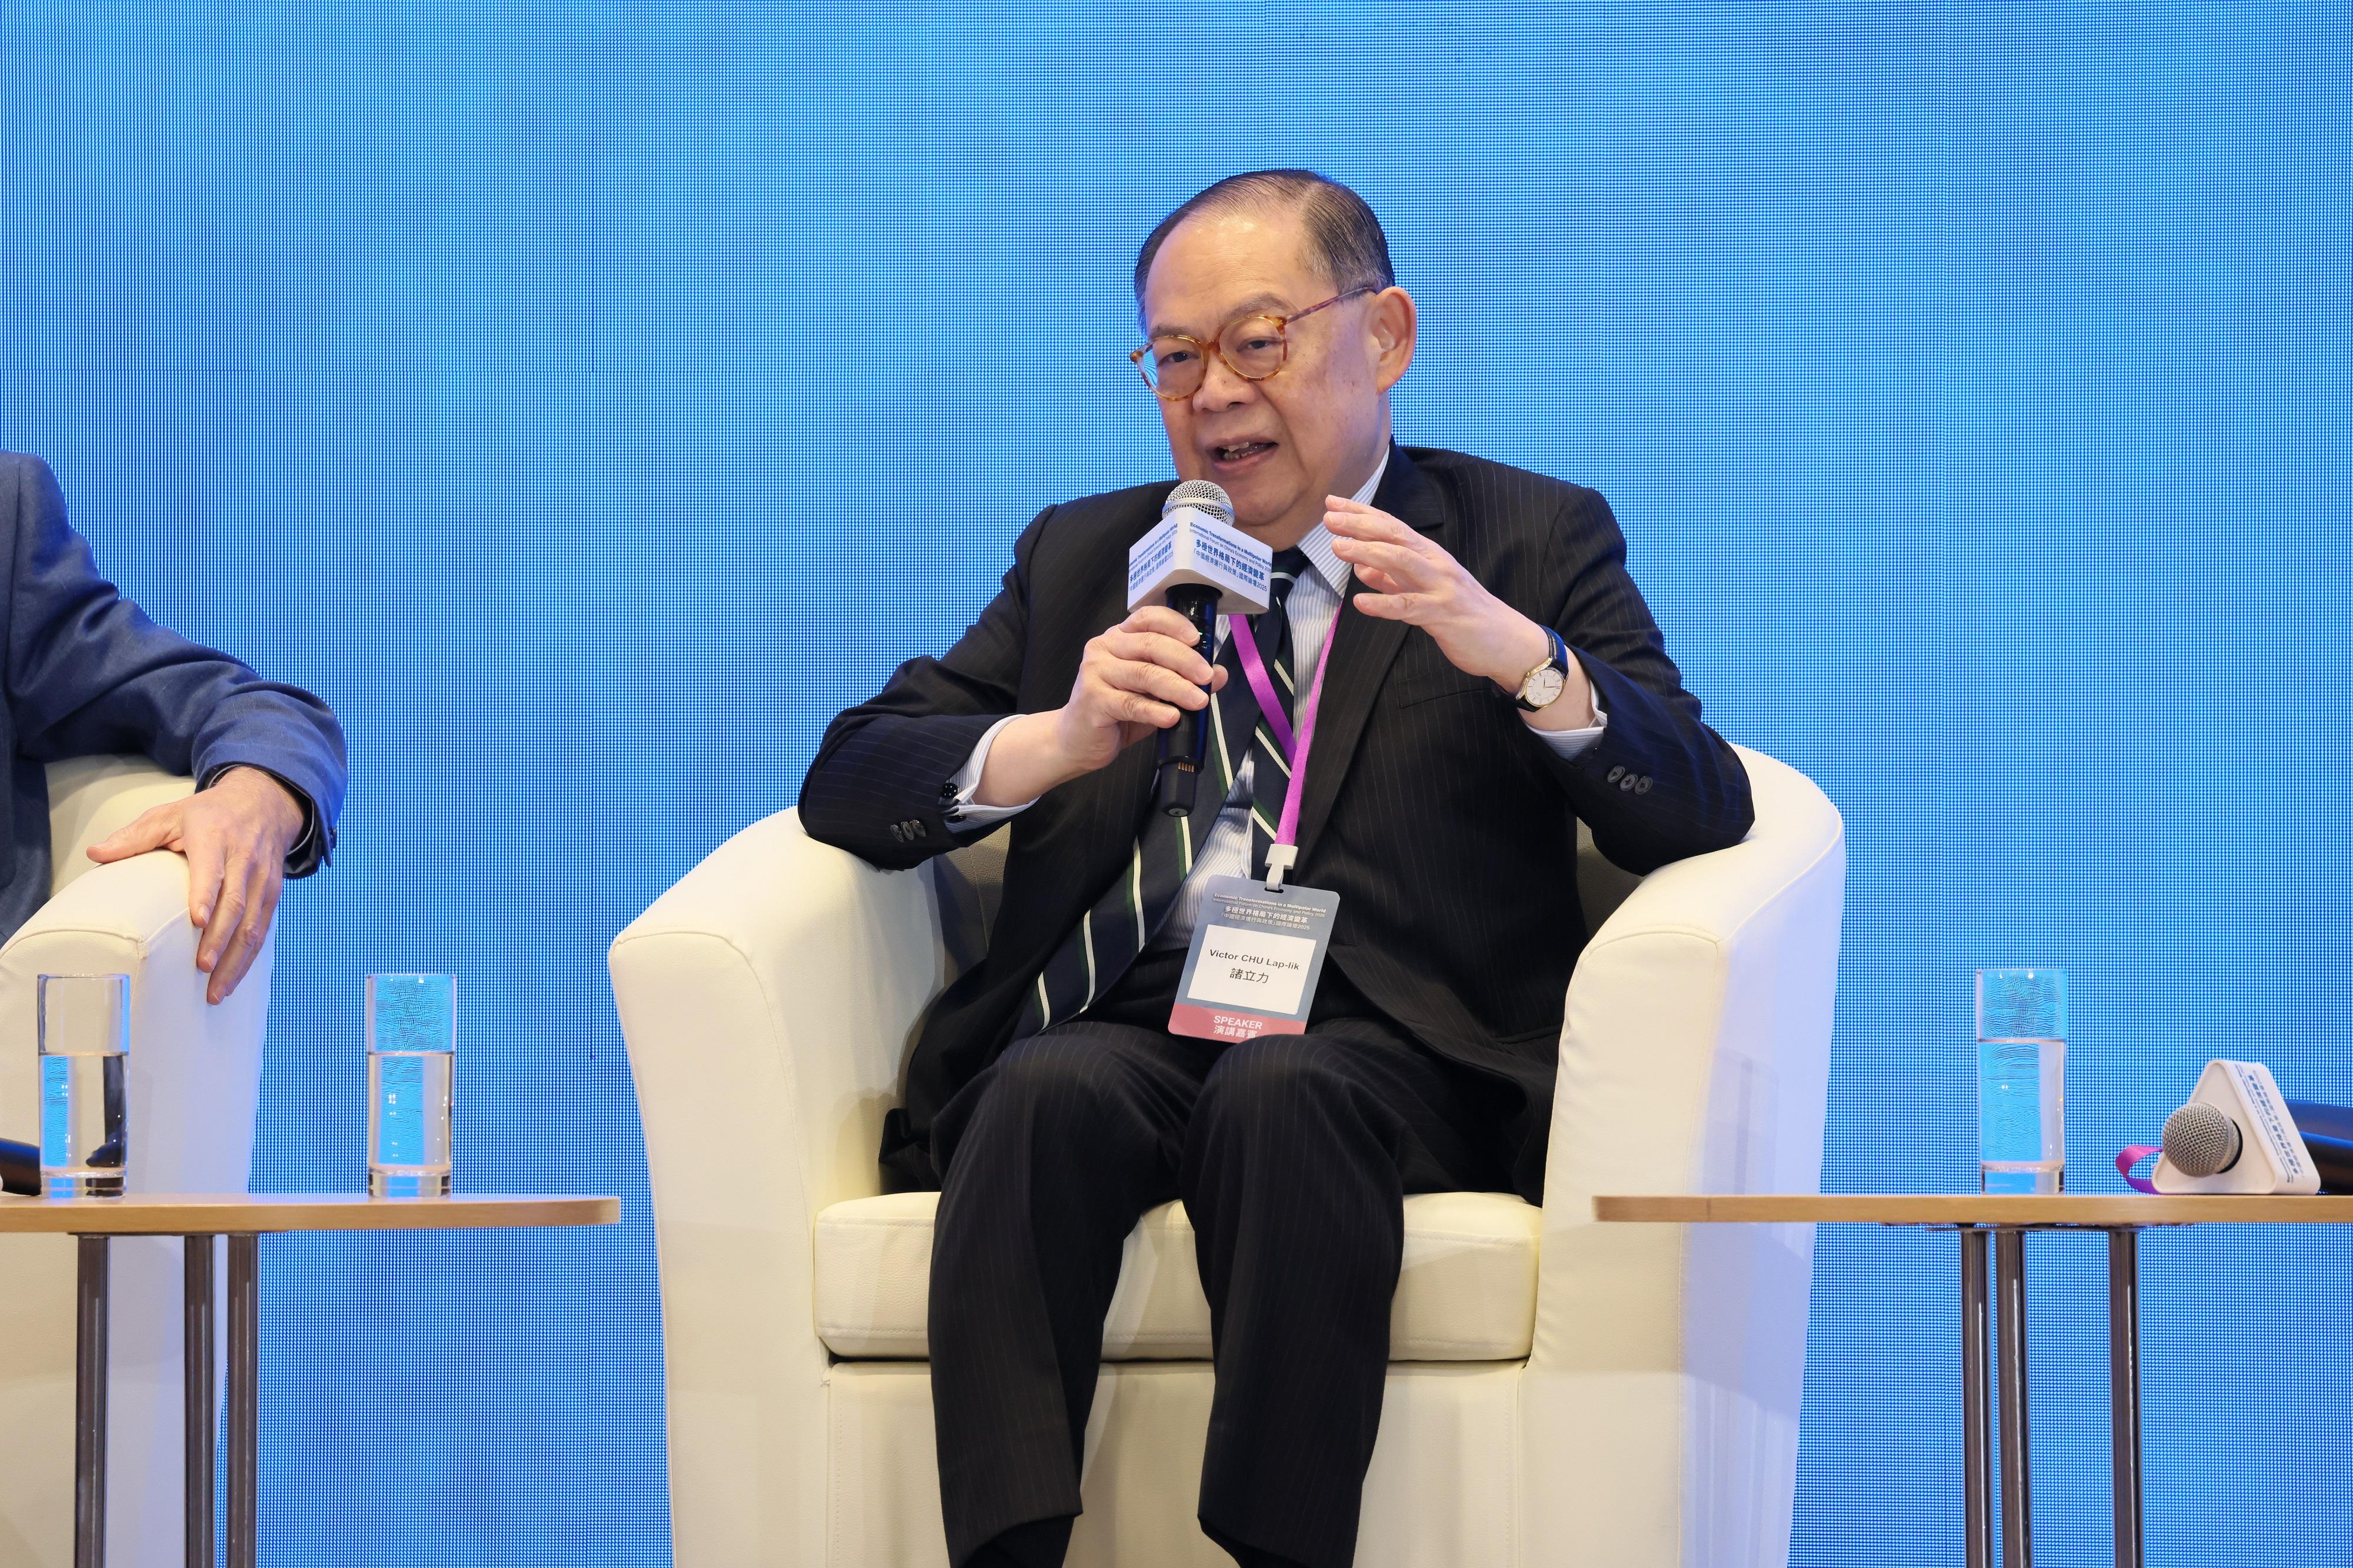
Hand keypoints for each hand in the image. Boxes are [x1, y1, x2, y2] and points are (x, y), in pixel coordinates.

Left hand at [87, 767, 305, 1003]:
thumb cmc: (210, 814)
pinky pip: (263, 930)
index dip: (207, 894)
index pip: (213, 869)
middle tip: (202, 968)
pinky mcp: (272, 894)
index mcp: (215, 836)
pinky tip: (232, 980)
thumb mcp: (170, 815)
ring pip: (254, 924)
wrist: (264, 804)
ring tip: (216, 989)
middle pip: (236, 903)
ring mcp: (263, 879)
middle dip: (220, 939)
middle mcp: (244, 858)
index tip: (197, 921)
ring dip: (237, 959)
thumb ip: (134, 836)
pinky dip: (249, 958)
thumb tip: (95, 854)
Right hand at [975, 606, 1229, 804]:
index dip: (1175, 624)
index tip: (1198, 638)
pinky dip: (1155, 710)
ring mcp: (1095, 673)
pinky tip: (1173, 717)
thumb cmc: (1115, 712)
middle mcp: (1104, 648)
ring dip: (1177, 687)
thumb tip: (1220, 674)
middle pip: (1151, 645)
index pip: (1147, 618)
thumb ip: (1182, 679)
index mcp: (1118, 638)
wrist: (1077, 740)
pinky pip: (1130, 703)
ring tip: (1199, 700)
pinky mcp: (1093, 700)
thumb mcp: (1153, 693)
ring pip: (1144, 673)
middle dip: (1185, 660)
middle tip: (1207, 677)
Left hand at [1325, 495, 1594, 727]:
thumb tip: (1361, 566)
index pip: (1390, 526)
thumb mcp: (1423, 591)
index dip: (1361, 513)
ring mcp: (1440, 587)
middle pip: (1394, 536)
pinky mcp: (1443, 614)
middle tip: (1329, 517)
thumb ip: (1392, 579)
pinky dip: (1383, 603)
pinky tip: (1360, 602)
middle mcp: (1434, 563)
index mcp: (1428, 555)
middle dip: (1360, 524)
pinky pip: (1409, 607)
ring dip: (1369, 552)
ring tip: (1338, 547)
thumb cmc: (1464, 614)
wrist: (1505, 640)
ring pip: (1402, 563)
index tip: (1333, 502)